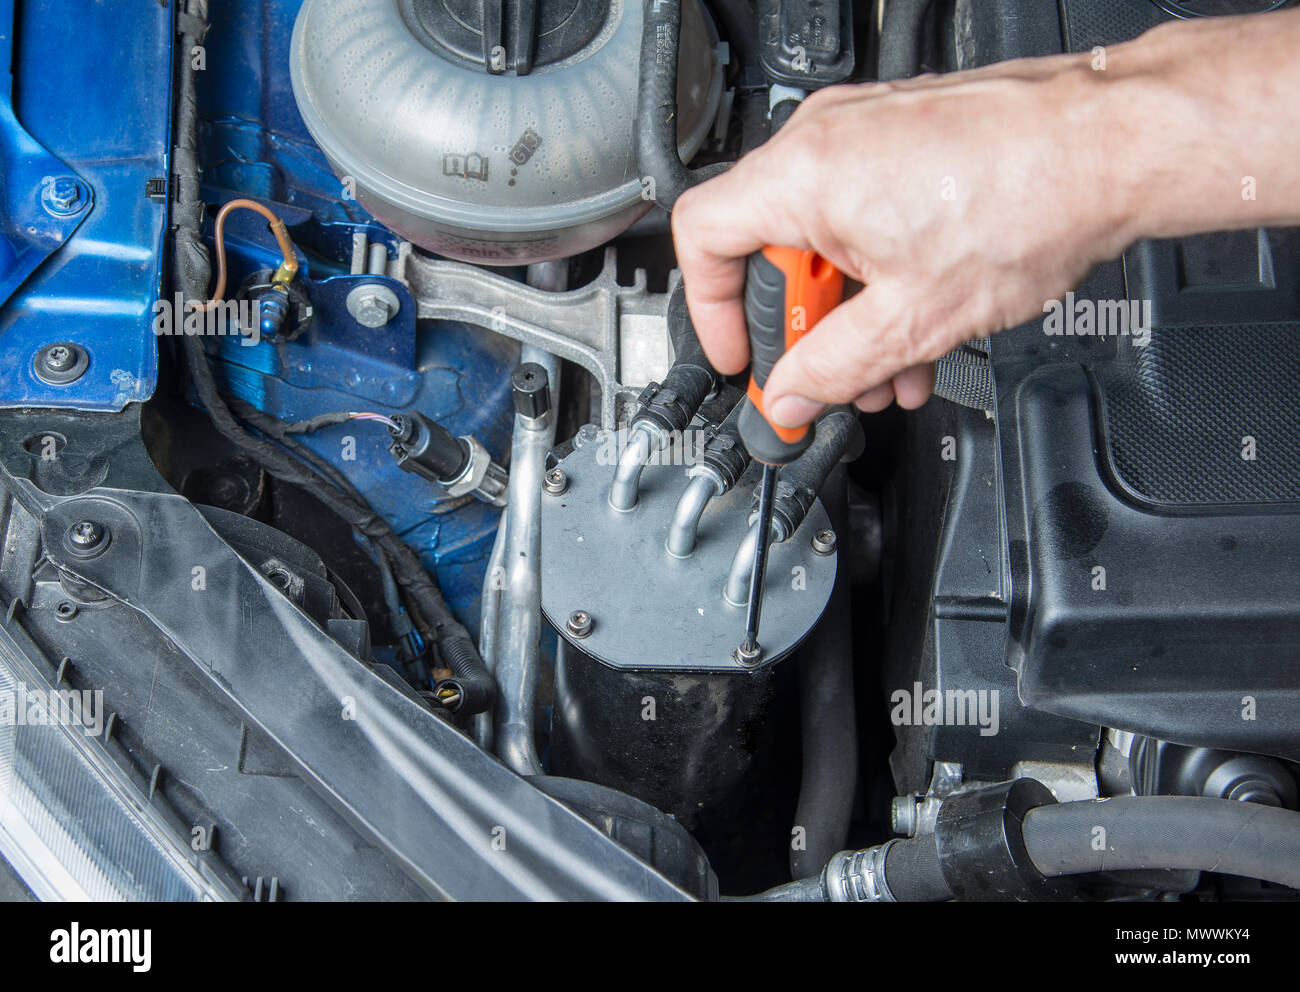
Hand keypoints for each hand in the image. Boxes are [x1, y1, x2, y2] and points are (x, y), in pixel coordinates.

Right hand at [671, 53, 1141, 425]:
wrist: (1115, 145)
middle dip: (804, 330)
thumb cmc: (1032, 198)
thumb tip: (792, 395)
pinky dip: (880, 276)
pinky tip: (920, 326)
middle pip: (768, 249)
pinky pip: (864, 216)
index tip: (743, 356)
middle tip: (831, 375)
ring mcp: (867, 133)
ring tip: (892, 366)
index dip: (709, 311)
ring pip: (824, 240)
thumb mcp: (914, 318)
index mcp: (803, 174)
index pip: (700, 239)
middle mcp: (825, 140)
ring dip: (850, 315)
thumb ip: (835, 368)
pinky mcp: (907, 139)